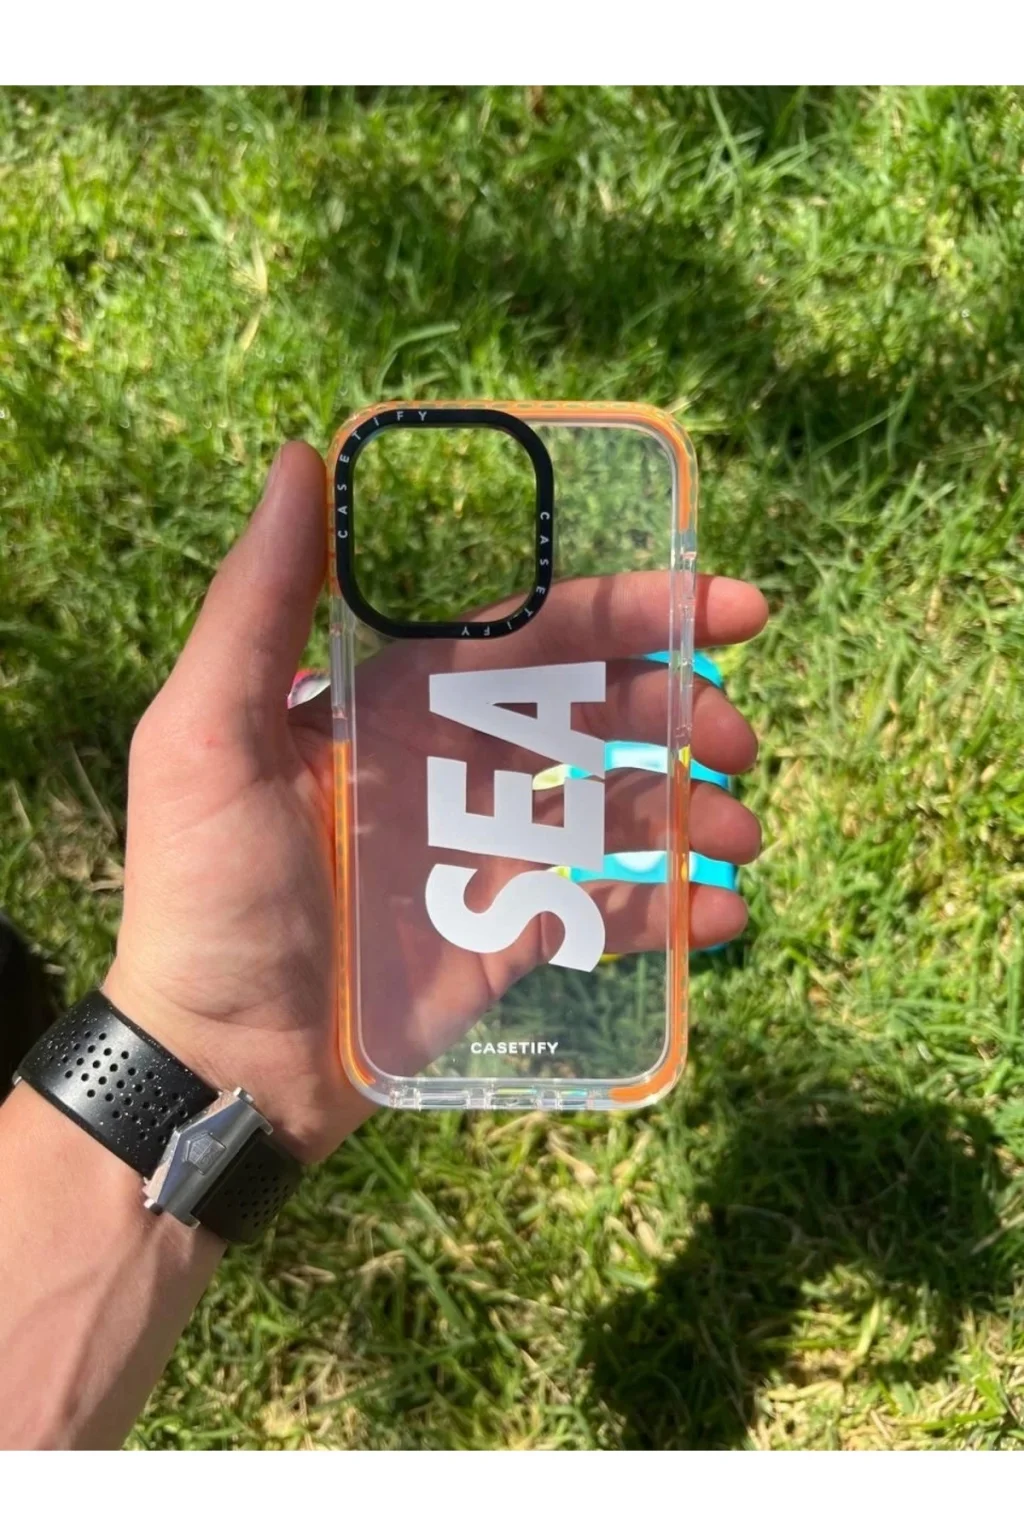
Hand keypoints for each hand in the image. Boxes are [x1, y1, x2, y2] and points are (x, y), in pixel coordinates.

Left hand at [105, 443, 766, 1160]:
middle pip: (601, 714)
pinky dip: (673, 910)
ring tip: (740, 833)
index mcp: (405, 704)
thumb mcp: (207, 736)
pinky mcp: (515, 938)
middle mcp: (461, 765)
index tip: (728, 607)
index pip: (540, 635)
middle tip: (737, 740)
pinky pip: (612, 911)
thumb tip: (299, 457)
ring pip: (622, 809)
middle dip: (679, 710)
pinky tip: (723, 913)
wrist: (219, 1059)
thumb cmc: (207, 892)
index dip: (632, 611)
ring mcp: (495, 856)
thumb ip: (257, 604)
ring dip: (693, 810)